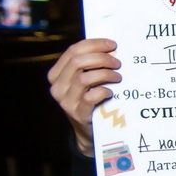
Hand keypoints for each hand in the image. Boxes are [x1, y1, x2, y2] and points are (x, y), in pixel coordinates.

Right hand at [47, 38, 121, 155]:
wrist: (88, 131)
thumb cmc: (90, 100)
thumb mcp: (85, 81)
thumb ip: (89, 65)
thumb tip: (110, 47)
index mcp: (57, 74)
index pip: (73, 50)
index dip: (94, 44)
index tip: (112, 44)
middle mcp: (57, 87)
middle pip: (78, 61)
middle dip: (102, 58)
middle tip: (117, 63)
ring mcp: (66, 101)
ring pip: (84, 78)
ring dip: (106, 74)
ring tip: (118, 77)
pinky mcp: (78, 113)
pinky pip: (91, 97)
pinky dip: (104, 91)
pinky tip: (111, 92)